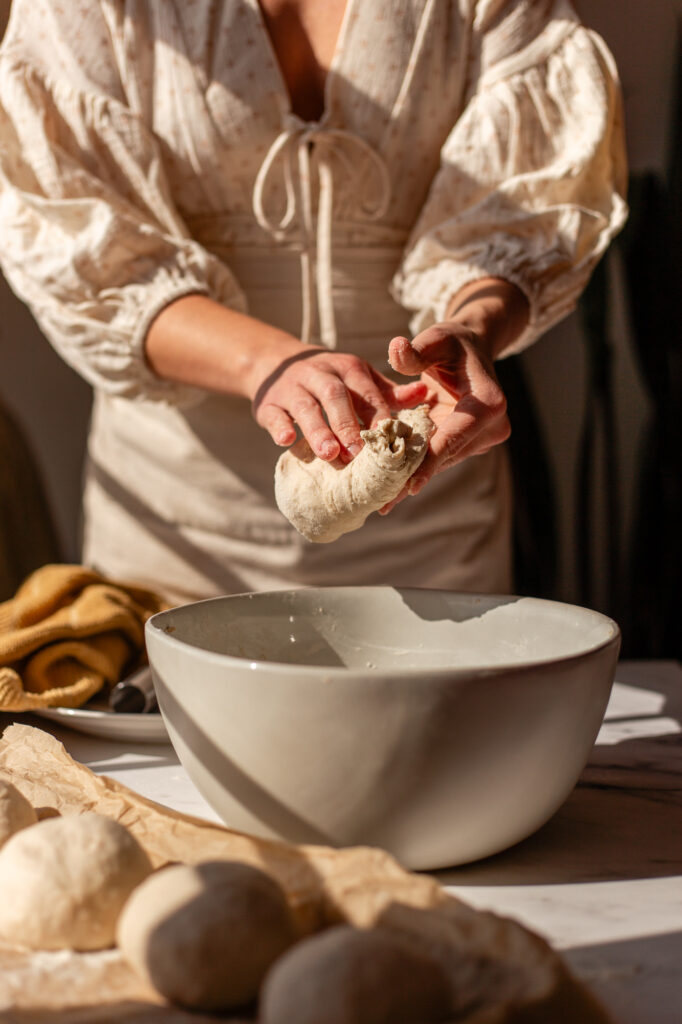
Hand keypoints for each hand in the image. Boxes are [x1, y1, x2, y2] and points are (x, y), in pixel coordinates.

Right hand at [252, 347, 427, 462]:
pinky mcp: (267, 403)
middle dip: (348, 425)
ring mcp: (292, 388)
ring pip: (305, 407)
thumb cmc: (329, 380)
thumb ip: (388, 391)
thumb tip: (425, 394)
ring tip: (330, 454)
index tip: (390, 441)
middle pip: (336, 397)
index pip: (367, 392)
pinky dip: (280, 426)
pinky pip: (273, 414)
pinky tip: (286, 441)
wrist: (274, 362)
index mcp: (348, 369)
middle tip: (360, 454)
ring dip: (318, 430)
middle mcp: (320, 374)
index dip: (378, 416)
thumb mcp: (359, 378)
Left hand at [379, 321, 509, 510]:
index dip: (430, 459)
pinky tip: (388, 492)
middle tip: (382, 502)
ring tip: (380, 503)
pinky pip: (439, 459)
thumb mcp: (436, 339)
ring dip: (411, 480)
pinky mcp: (469, 445)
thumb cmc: (453, 343)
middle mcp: (491, 426)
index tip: (410, 484)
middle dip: (413, 477)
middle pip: (446, 456)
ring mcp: (482, 439)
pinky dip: (415, 471)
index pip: (454, 436)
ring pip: (441, 463)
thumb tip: (396, 351)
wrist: (473, 351)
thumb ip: (416, 349)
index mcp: (488, 402)